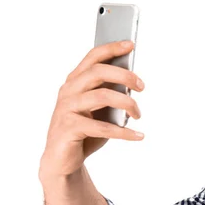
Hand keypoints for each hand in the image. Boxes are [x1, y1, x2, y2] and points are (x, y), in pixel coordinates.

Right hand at [39, 40, 144, 180]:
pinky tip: (138, 135)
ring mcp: (67, 109)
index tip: (131, 44)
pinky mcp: (69, 128)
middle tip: (142, 87)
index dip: (111, 49)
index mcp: (75, 81)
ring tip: (139, 115)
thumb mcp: (99, 109)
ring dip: (127, 105)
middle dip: (125, 76)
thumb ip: (110, 94)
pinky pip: (102, 127)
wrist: (62, 160)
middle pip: (98, 72)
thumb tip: (133, 84)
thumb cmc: (85, 130)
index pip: (93, 58)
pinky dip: (124, 132)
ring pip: (102, 96)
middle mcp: (69, 91)